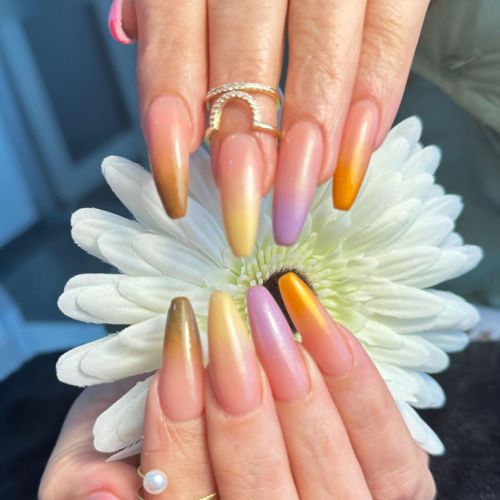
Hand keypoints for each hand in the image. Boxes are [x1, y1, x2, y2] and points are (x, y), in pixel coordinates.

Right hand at [41, 275, 435, 498]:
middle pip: (260, 492)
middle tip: (227, 317)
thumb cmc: (154, 426)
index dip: (179, 425)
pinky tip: (322, 324)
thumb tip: (102, 493)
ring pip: (329, 477)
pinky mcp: (400, 491)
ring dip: (297, 390)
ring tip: (268, 313)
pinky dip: (355, 384)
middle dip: (240, 400)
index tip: (180, 338)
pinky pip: (388, 450)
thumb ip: (84, 477)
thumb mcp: (104, 444)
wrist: (218, 402)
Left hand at [108, 0, 430, 253]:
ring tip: (293, 206)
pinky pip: (391, 40)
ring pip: (326, 55)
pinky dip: (372, 106)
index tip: (176, 190)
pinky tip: (352, 163)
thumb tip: (128, 36)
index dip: (172, 117)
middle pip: (248, 52)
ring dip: (308, 145)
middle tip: (242, 214)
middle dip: (246, 147)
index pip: (174, 33)